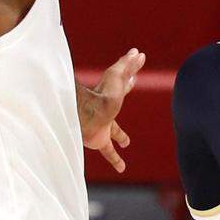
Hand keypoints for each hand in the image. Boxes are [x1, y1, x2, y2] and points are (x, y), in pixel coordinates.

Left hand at [80, 48, 144, 173]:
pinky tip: (122, 168)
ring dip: (120, 136)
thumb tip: (137, 51)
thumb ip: (125, 65)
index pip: (120, 84)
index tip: (133, 76)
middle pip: (115, 105)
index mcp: (108, 94)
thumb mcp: (114, 77)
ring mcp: (101, 125)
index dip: (128, 78)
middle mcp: (104, 109)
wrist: (82, 118)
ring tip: (126, 142)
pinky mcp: (97, 140)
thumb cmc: (97, 96)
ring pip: (113, 131)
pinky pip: (108, 152)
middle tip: (126, 107)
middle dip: (121, 103)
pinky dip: (115, 159)